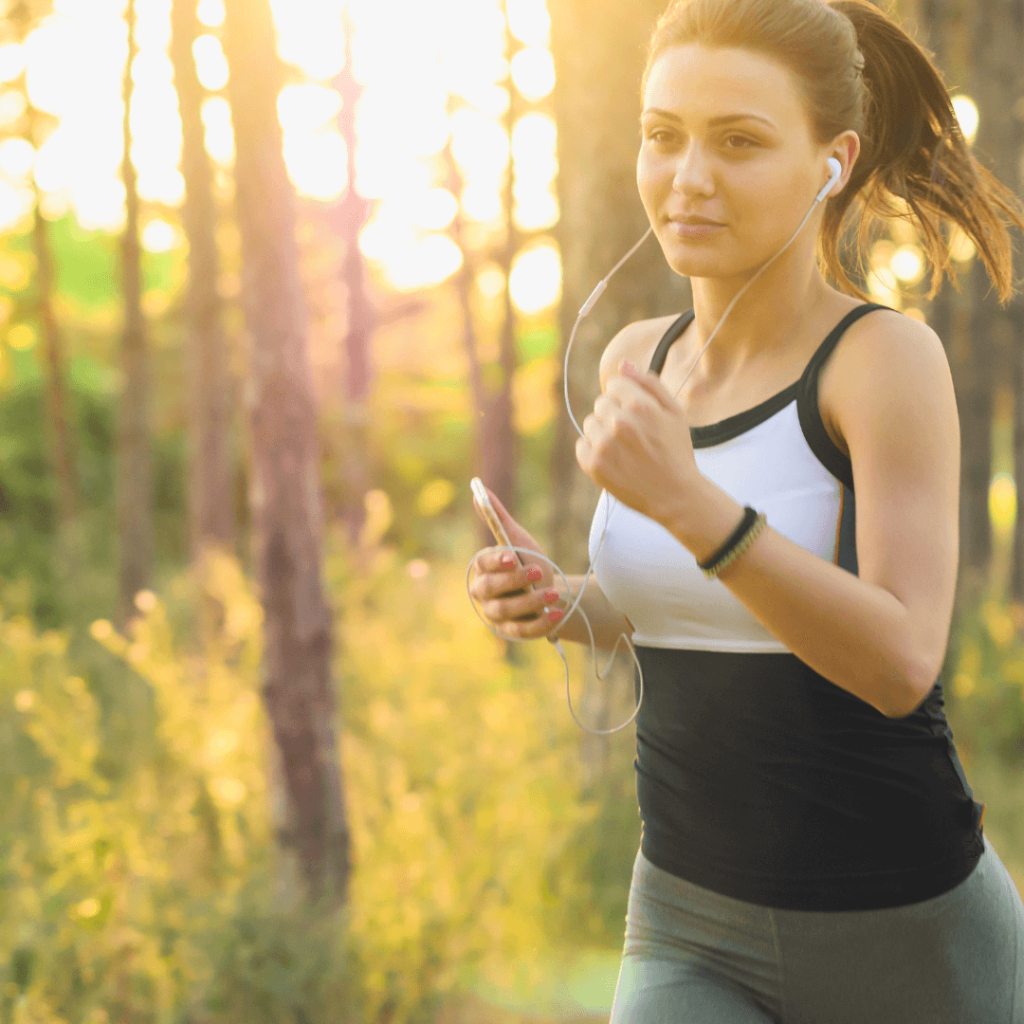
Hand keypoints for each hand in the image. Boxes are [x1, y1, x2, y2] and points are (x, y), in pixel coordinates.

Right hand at [470, 484, 564, 640]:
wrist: (550, 591)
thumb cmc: (529, 562)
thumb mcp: (518, 540)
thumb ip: (498, 519)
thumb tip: (478, 489)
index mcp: (483, 569)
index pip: (483, 565)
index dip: (496, 561)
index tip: (512, 556)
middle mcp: (484, 594)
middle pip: (490, 589)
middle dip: (514, 581)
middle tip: (538, 571)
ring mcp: (496, 615)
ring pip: (506, 611)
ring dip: (530, 603)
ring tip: (553, 594)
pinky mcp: (512, 632)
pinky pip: (523, 631)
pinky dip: (540, 623)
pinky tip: (557, 613)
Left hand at [575, 359, 700, 525]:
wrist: (676, 495)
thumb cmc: (676, 452)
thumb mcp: (674, 412)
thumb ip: (648, 384)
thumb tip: (623, 363)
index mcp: (640, 405)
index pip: (614, 384)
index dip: (626, 398)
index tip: (637, 415)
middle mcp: (619, 423)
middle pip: (601, 404)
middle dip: (614, 415)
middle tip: (633, 436)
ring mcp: (604, 445)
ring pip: (590, 424)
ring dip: (602, 433)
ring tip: (624, 449)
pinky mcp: (594, 465)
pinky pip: (581, 446)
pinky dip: (593, 452)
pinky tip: (614, 460)